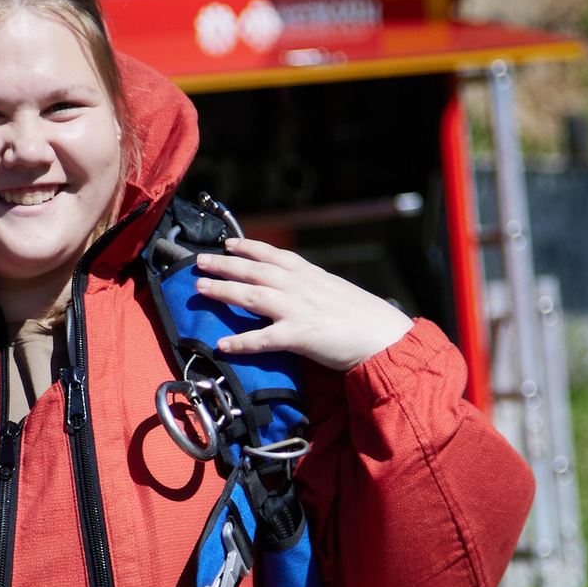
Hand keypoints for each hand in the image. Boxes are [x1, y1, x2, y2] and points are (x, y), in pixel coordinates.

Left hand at [194, 238, 412, 371]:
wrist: (388, 337)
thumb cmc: (366, 319)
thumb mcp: (336, 293)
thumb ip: (313, 289)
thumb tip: (295, 288)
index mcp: (311, 275)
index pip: (274, 255)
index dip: (249, 246)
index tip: (228, 242)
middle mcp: (301, 286)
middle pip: (255, 270)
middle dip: (224, 263)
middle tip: (199, 261)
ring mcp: (299, 309)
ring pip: (252, 295)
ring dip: (223, 291)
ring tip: (200, 289)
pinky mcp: (301, 335)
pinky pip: (264, 339)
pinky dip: (241, 341)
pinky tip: (222, 344)